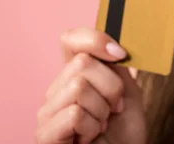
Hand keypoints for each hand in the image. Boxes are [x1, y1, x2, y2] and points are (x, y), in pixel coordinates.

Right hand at [36, 28, 146, 143]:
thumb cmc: (124, 130)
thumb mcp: (128, 90)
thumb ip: (117, 66)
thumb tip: (113, 42)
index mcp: (75, 75)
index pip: (70, 39)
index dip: (95, 39)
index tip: (120, 54)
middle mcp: (56, 90)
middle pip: (83, 63)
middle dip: (111, 87)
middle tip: (113, 108)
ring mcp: (48, 112)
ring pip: (79, 86)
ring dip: (102, 110)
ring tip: (101, 125)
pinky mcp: (45, 134)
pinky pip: (74, 113)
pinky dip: (92, 126)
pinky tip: (89, 137)